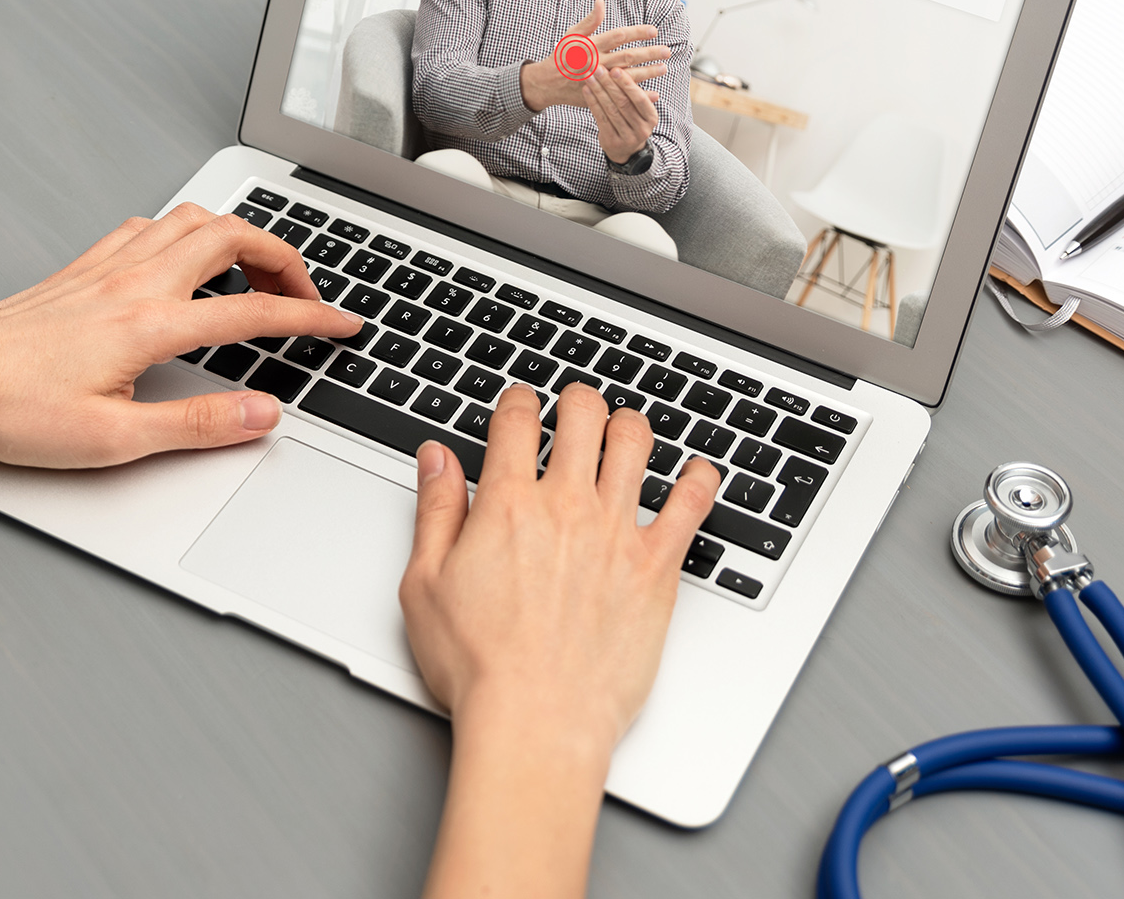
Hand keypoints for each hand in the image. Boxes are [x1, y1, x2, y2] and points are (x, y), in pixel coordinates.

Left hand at [0, 204, 360, 465]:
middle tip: (306, 294)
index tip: (342, 324)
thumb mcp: (114, 440)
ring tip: (258, 272)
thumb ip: (198, 426)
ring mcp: (104, 266)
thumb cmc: (11, 411)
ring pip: (192, 219)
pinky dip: (186, 232)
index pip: (253, 309)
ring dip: (239, 235)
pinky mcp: (81, 267)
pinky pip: (149, 226)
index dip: (310, 316)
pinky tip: (184, 263)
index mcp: (148, 324)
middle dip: (285, 257)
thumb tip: (263, 415)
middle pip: (232, 235)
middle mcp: (131, 281)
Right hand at [402, 382, 718, 897]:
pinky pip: (691, 505)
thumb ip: (435, 512)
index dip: (517, 401)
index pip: (517, 419)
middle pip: (583, 415)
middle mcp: (567, 508)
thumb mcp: (424, 585)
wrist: (536, 722)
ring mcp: (618, 534)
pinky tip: (698, 473)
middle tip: (574, 407)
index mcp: (507, 505)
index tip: (519, 405)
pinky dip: (699, 480)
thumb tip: (436, 459)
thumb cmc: (480, 668)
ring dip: (628, 425)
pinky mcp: (657, 569)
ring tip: (623, 430)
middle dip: (576, 400)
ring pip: (636, 443)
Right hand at [517, 0, 671, 112]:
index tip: (654, 31)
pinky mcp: (599, 95)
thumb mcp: (573, 35)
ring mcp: (599, 81)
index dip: (637, 33)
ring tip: (663, 68)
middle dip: (649, 54)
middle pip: (627, 57)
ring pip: (628, 77)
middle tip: (666, 51)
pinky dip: (638, 95)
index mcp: (591, 46)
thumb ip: (590, 20)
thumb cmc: (562, 56)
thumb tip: (601, 1)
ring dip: (648, 73)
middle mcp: (596, 63)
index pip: (618, 36)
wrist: (547, 84)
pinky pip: (622, 97)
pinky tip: (654, 93)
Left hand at [583, 63, 661, 164]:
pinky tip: (586, 90)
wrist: (626, 150)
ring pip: (610, 110)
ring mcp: (627, 137)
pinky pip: (601, 118)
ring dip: (598, 91)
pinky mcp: (612, 141)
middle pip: (623, 103)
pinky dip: (593, 103)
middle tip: (597, 68)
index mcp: (651, 117)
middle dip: (609, 84)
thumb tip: (635, 66)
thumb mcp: (640, 110)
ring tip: (589, 76)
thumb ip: (636, 92)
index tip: (615, 69)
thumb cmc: (632, 121)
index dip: (627, 84)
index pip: (639, 98)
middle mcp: (641, 129)